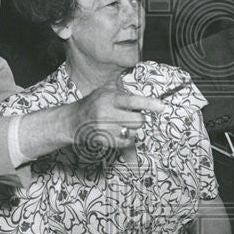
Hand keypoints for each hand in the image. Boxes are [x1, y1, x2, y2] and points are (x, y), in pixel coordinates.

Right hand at [18, 85, 164, 159]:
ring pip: (133, 132)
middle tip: (132, 116)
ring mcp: (105, 128)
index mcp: (109, 98)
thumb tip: (143, 98)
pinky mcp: (103, 140)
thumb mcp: (104, 91)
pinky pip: (126, 142)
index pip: (133, 101)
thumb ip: (121, 91)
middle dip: (139, 119)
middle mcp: (106, 112)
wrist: (72, 121)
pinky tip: (119, 133)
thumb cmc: (92, 104)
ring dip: (132, 129)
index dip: (149, 104)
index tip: (161, 107)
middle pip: (138, 120)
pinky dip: (127, 138)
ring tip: (121, 124)